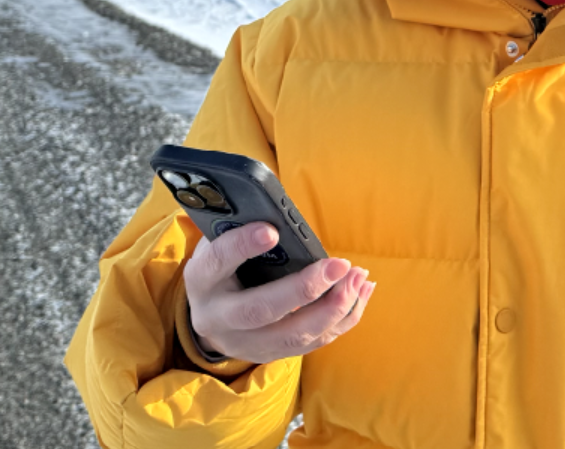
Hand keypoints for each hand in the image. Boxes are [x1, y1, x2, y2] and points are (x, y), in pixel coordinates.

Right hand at [184, 221, 375, 365]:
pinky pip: (313, 342)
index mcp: (202, 280)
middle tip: (340, 265)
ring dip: (333, 308)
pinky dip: (343, 318)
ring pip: (293, 337)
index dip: (243, 246)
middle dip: (304, 289)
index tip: (273, 231)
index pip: (219, 261)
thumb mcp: (220, 241)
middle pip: (260, 310)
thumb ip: (241, 226)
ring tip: (358, 278)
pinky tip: (362, 291)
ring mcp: (246, 343)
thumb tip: (276, 211)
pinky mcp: (273, 354)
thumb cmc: (225, 266)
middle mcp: (219, 318)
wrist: (212, 315)